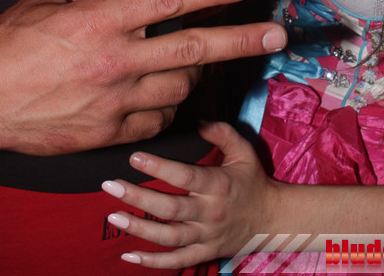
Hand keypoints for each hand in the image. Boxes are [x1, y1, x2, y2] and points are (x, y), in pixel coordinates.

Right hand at [0, 0, 285, 155]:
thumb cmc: (5, 48)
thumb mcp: (42, 1)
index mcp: (102, 20)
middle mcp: (117, 60)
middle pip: (193, 49)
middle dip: (240, 40)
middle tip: (276, 34)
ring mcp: (115, 101)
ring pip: (180, 88)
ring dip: (198, 75)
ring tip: (203, 64)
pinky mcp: (109, 132)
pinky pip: (157, 120)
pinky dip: (167, 107)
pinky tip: (164, 97)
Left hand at [102, 121, 278, 267]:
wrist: (271, 219)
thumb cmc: (253, 181)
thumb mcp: (243, 151)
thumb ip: (222, 133)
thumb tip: (198, 121)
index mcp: (218, 185)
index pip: (184, 176)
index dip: (158, 168)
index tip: (134, 157)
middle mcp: (210, 213)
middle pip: (169, 208)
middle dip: (137, 197)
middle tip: (111, 186)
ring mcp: (206, 236)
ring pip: (168, 237)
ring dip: (139, 228)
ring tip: (113, 215)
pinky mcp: (203, 253)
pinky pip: (175, 261)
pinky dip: (151, 262)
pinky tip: (128, 255)